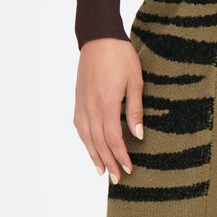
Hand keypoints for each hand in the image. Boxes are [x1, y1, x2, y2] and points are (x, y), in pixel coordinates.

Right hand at [74, 39, 144, 183]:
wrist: (99, 37)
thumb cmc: (120, 56)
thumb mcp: (135, 82)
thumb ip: (135, 110)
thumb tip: (138, 136)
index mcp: (107, 103)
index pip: (113, 138)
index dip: (121, 156)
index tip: (128, 169)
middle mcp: (91, 107)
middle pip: (99, 142)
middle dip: (108, 162)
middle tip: (116, 179)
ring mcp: (82, 103)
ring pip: (86, 137)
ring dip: (94, 155)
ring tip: (101, 171)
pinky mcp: (78, 99)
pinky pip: (80, 125)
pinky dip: (85, 140)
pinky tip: (90, 147)